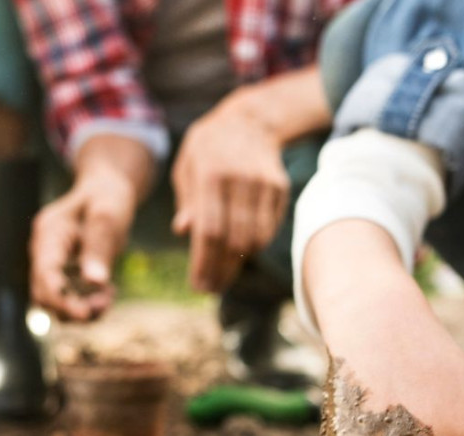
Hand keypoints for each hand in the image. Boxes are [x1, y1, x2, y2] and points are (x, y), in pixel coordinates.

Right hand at [29, 173, 133, 320]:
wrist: (105, 189)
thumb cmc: (106, 197)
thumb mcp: (108, 216)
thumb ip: (99, 248)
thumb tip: (95, 282)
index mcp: (49, 233)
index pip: (45, 274)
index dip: (61, 298)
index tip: (85, 314)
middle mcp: (44, 251)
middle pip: (44, 294)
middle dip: (72, 307)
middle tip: (106, 303)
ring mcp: (51, 263)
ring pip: (55, 301)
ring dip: (81, 308)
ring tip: (108, 298)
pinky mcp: (62, 272)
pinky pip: (68, 297)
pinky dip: (86, 301)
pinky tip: (107, 292)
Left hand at [171, 101, 289, 292]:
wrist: (248, 120)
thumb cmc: (207, 148)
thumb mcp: (187, 167)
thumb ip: (187, 200)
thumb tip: (184, 231)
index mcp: (210, 174)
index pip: (209, 230)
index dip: (204, 263)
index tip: (199, 285)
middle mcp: (239, 180)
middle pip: (234, 240)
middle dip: (221, 271)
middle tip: (211, 288)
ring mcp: (263, 184)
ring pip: (255, 239)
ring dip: (238, 264)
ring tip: (223, 276)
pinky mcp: (279, 188)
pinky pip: (269, 229)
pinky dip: (254, 247)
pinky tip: (240, 254)